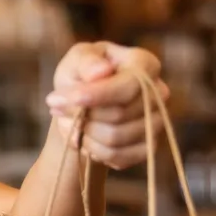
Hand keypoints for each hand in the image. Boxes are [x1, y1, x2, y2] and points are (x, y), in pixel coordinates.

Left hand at [45, 41, 166, 169]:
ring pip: (115, 138)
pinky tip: (81, 136)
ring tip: (66, 121)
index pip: (127, 86)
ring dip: (82, 133)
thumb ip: (86, 60)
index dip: (95, 95)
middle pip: (119, 114)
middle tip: (56, 108)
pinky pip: (118, 157)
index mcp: (145, 64)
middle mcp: (159, 92)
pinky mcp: (149, 147)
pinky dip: (92, 150)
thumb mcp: (77, 59)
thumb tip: (101, 71)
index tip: (60, 99)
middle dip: (81, 115)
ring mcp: (157, 121)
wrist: (85, 102)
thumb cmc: (82, 73)